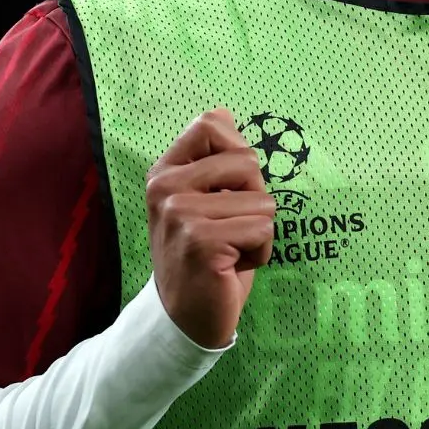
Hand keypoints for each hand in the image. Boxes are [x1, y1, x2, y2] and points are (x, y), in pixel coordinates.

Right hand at [144, 108, 276, 347]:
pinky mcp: (202, 242)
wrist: (186, 317)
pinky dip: (260, 252)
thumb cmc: (206, 253)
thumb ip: (213, 159)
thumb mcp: (203, 199)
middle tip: (229, 228)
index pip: (211, 123)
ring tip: (230, 250)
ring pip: (263, 201)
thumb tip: (224, 111)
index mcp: (165, 171)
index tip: (228, 189)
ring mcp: (180, 214)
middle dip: (256, 198)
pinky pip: (263, 229)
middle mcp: (165, 188)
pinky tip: (231, 267)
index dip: (238, 152)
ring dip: (259, 231)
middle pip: (247, 161)